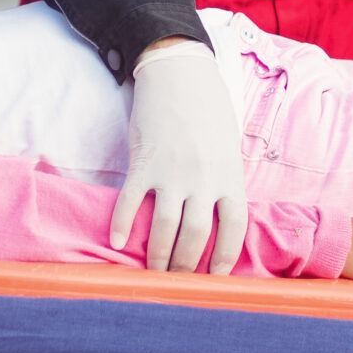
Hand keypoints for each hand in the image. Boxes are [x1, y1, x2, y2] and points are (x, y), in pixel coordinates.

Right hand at [113, 37, 248, 273]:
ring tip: (153, 271)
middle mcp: (203, 178)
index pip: (234, 228)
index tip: (216, 275)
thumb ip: (225, 181)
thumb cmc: (208, 109)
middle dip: (186, 265)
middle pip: (196, 236)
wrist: (179, 72)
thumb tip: (220, 218)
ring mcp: (172, 172)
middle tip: (177, 280)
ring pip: (165, 228)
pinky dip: (122, 225)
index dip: (225, 258)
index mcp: (230, 175)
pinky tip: (118, 242)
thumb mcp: (229, 146)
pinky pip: (131, 202)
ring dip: (158, 256)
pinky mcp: (144, 163)